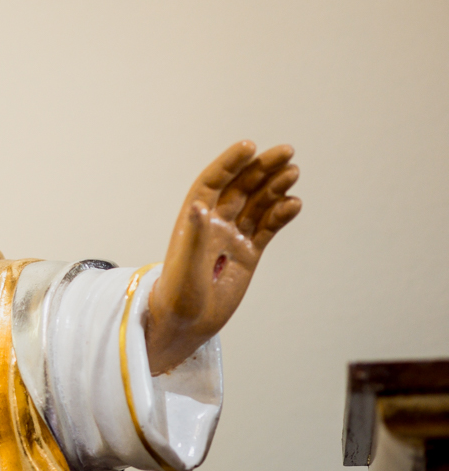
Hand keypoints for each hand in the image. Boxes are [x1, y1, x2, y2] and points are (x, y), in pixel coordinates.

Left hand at [145, 141, 301, 374]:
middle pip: (241, 187)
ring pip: (257, 204)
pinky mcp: (248, 254)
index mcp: (193, 218)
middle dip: (262, 168)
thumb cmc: (176, 295)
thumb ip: (194, 236)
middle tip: (287, 151)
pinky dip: (281, 214)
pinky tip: (295, 203)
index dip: (230, 163)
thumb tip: (199, 206)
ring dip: (275, 187)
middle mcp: (213, 223)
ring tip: (294, 173)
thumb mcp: (184, 266)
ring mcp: (232, 237)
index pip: (213, 182)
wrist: (185, 324)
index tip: (250, 146)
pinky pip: (267, 228)